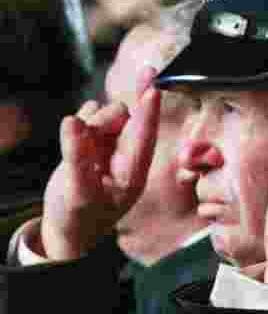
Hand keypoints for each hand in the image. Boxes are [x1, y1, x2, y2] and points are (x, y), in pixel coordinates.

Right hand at [40, 70, 160, 260]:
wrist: (68, 226)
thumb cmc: (78, 216)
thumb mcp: (77, 191)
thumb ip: (76, 156)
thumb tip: (73, 121)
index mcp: (133, 171)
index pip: (144, 136)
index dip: (149, 111)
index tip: (154, 87)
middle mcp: (127, 155)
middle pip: (124, 117)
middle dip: (106, 117)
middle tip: (84, 130)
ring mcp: (111, 145)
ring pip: (106, 113)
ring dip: (90, 122)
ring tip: (75, 150)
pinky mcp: (94, 140)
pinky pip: (91, 115)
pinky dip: (81, 120)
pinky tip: (73, 138)